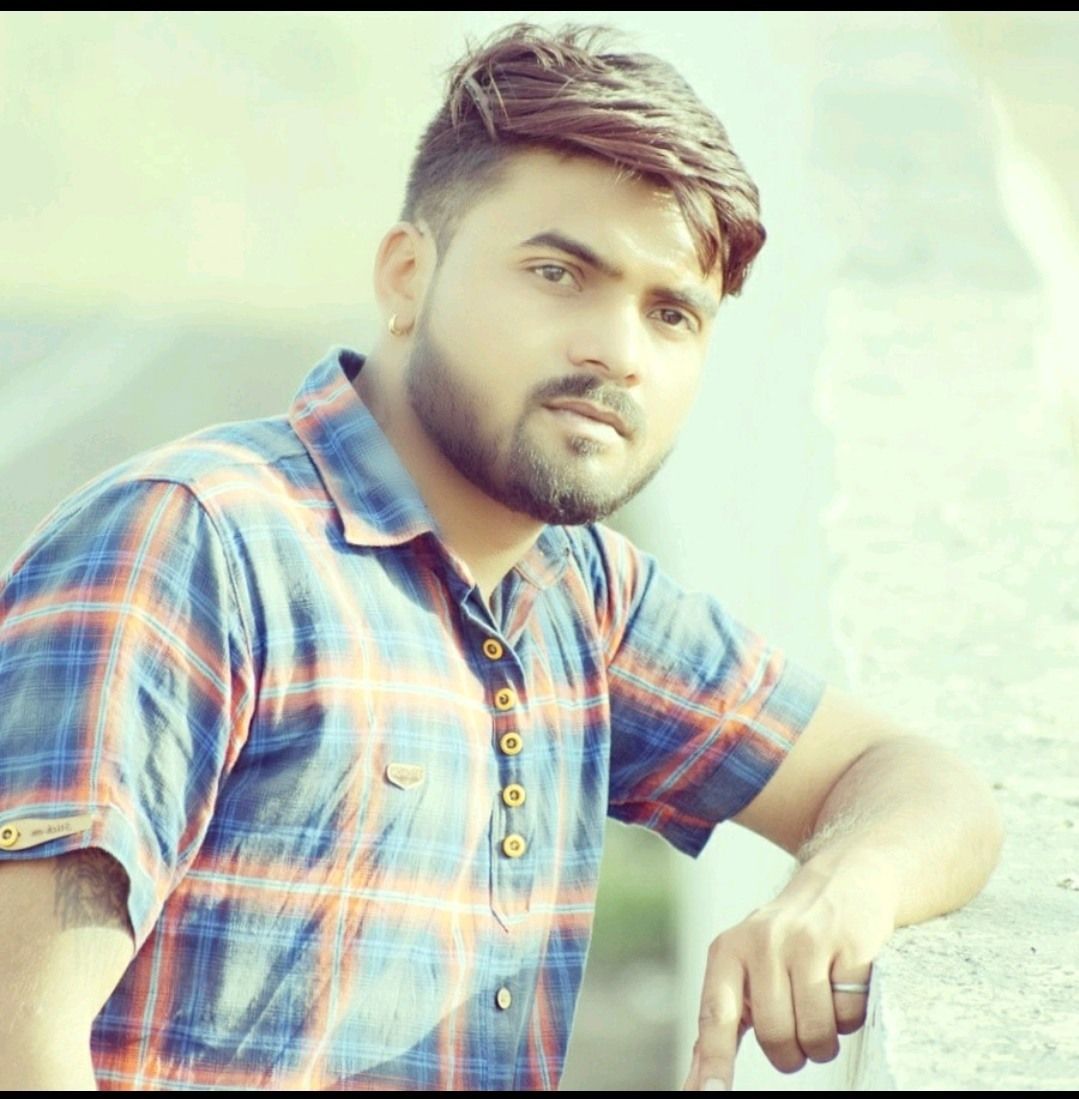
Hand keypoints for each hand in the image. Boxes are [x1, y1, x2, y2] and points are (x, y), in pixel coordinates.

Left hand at [681, 861, 891, 1090]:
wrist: (842, 881)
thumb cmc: (785, 941)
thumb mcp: (744, 966)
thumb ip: (721, 1021)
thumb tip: (696, 1085)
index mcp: (728, 951)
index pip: (716, 1015)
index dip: (714, 1060)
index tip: (709, 1094)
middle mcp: (761, 942)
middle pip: (775, 1036)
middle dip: (793, 1052)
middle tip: (799, 1030)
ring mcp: (806, 941)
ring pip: (816, 1033)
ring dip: (824, 1040)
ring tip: (823, 1008)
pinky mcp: (848, 944)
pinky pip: (850, 1014)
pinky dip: (852, 1015)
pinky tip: (846, 983)